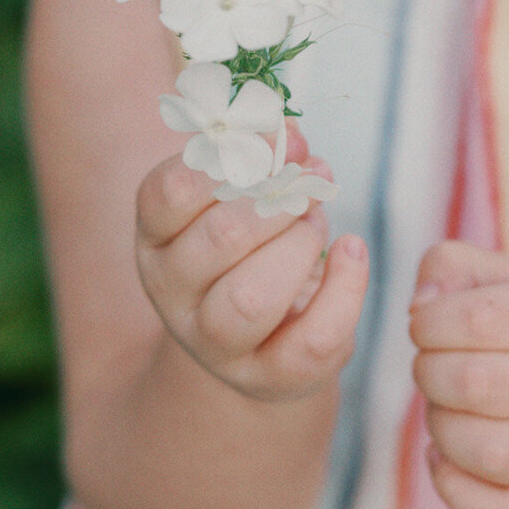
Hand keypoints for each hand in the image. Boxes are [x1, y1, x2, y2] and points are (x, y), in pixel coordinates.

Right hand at [135, 123, 368, 403]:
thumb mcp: (241, 197)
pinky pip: (313, 340)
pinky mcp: (271, 377)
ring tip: (316, 225)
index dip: (235, 156)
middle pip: (220, 239)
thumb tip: (288, 131)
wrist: (261, 338)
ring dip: (299, 246)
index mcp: (157, 238)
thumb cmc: (252, 247)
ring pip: (252, 299)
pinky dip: (346, 288)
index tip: (284, 140)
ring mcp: (217, 345)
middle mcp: (174, 295)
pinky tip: (351, 252)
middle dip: (279, 202)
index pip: (170, 192)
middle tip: (307, 187)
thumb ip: (260, 157)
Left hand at [409, 241, 508, 508]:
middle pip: (481, 385)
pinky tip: (445, 459)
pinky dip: (455, 491)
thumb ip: (457, 268)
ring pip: (491, 454)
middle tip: (430, 367)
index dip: (432, 322)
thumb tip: (420, 305)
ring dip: (441, 430)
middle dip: (430, 374)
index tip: (423, 327)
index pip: (486, 318)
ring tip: (442, 410)